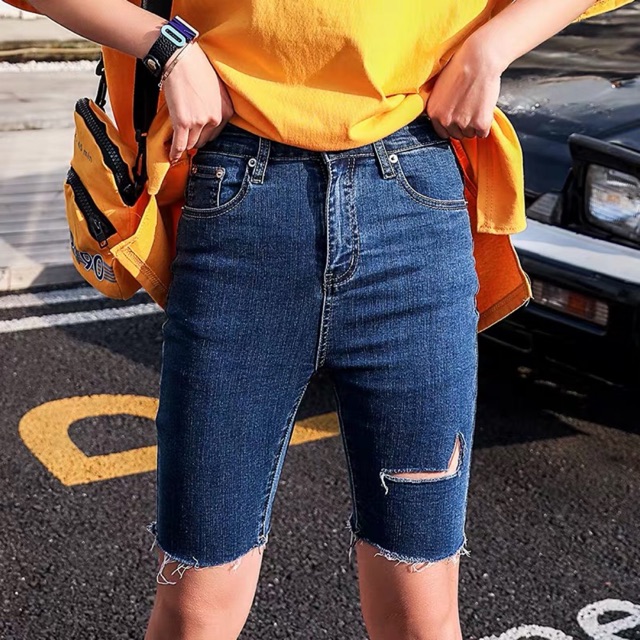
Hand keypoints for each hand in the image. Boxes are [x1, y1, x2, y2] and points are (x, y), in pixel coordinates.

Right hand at [160, 41, 234, 163]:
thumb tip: (206, 121)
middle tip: (184, 137)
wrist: (180, 58)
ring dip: (183, 144)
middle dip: (194, 139)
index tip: (197, 137)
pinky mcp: (184, 122)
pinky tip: (171, 156)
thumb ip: (215, 106)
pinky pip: (180, 144)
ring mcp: (200, 122)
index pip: (216, 134)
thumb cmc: (196, 68)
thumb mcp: (216, 89)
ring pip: (191, 143)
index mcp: (227, 111)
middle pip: (204, 141)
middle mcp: (216, 119)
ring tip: (176, 144)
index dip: (204, 135)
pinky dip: (175, 152)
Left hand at [424, 36, 504, 140]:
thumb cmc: (461, 67)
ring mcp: (463, 123)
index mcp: (434, 113)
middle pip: (457, 134)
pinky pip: (483, 132)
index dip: (452, 126)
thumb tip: (446, 115)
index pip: (443, 132)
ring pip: (470, 134)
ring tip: (478, 105)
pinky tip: (485, 109)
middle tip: (470, 108)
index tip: (459, 118)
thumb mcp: (440, 88)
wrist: (479, 59)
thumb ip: (440, 105)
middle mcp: (446, 121)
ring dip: (475, 124)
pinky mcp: (480, 123)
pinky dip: (486, 123)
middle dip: (464, 125)